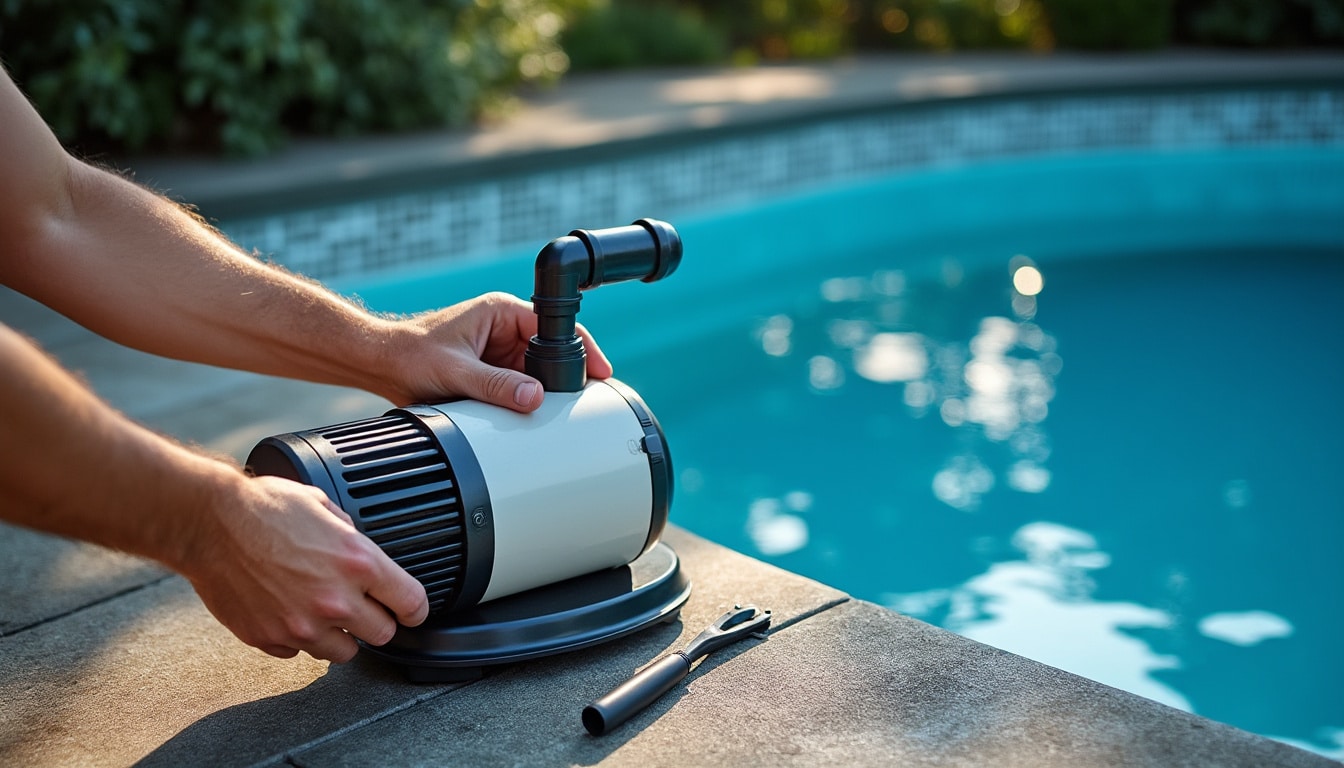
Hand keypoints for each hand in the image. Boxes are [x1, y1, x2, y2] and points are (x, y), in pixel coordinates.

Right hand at [184, 474, 428, 662]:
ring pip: (343, 652)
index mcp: (358, 563)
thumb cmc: (264, 508)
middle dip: (376, 621)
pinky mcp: (270, 638)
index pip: (411, 603)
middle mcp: (335, 600)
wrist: (209, 523)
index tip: (410, 609)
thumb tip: (362, 553)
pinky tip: (287, 611)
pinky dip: (297, 637)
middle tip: (362, 607)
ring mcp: (302, 625)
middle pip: (382, 635)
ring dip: (338, 635)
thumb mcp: (324, 507)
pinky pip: (298, 652)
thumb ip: (352, 538)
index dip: (414, 608)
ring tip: (320, 610)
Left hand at [382, 292, 612, 411]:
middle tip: (579, 402)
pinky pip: (519, 385)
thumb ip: (495, 385)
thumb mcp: (456, 372)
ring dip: (542, 391)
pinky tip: (529, 415)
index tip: (600, 372)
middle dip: (563, 377)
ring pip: (536, 373)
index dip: (582, 350)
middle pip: (551, 353)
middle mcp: (505, 327)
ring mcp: (500, 350)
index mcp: (502, 311)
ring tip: (552, 412)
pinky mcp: (492, 370)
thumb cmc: (410, 355)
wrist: (380, 365)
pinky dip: (525, 399)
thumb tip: (534, 397)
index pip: (556, 327)